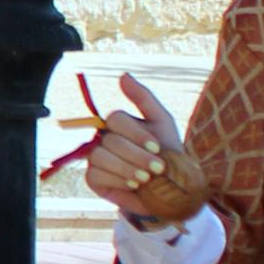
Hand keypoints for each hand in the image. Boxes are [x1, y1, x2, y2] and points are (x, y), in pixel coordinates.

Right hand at [78, 72, 208, 225]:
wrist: (171, 189)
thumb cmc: (168, 154)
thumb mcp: (162, 123)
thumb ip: (144, 98)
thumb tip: (123, 75)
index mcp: (118, 124)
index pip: (115, 119)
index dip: (136, 134)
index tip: (157, 148)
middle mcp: (103, 139)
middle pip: (110, 140)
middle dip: (137, 156)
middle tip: (157, 169)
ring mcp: (96, 159)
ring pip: (101, 157)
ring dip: (127, 169)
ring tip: (145, 178)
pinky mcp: (93, 179)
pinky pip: (96, 175)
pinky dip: (118, 181)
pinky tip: (133, 185)